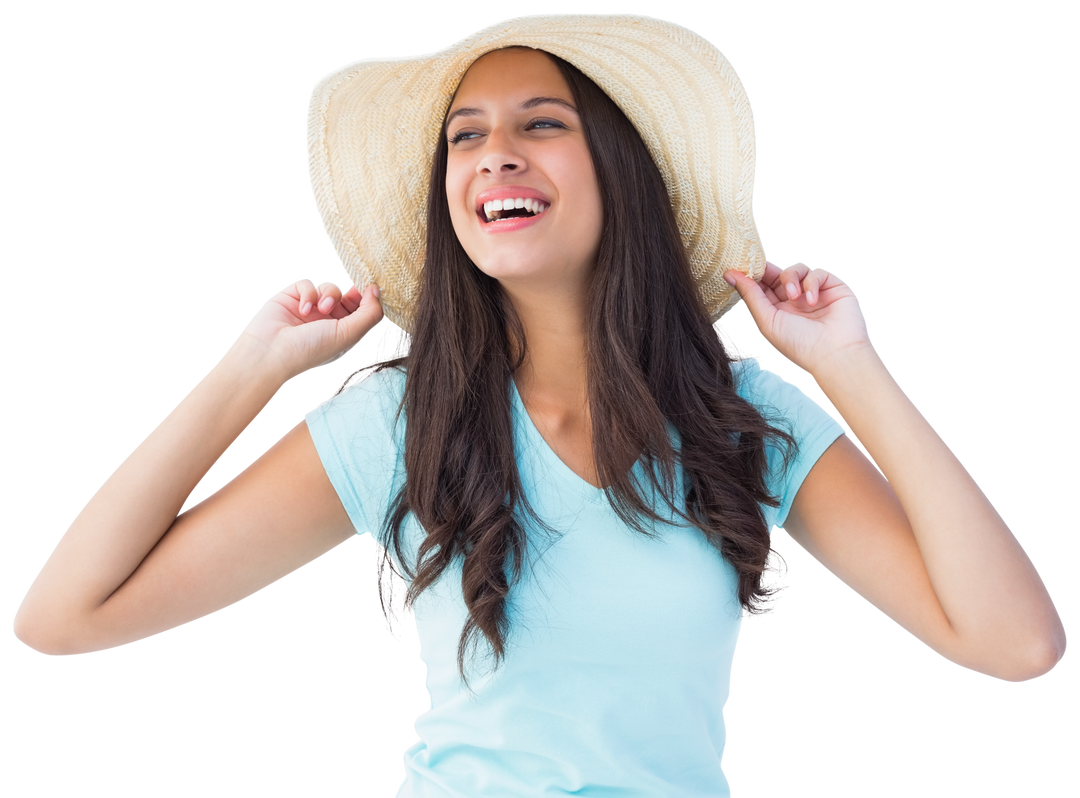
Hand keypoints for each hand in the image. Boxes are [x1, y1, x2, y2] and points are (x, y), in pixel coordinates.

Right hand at [232, 276, 384, 385]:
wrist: (269, 352)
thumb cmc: (309, 350)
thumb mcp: (348, 335)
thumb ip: (369, 314)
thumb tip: (377, 291)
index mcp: (342, 334)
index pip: (361, 311)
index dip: (367, 300)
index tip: (369, 290)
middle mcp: (326, 321)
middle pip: (347, 296)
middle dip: (349, 295)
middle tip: (349, 295)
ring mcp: (309, 308)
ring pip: (329, 286)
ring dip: (329, 294)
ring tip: (321, 309)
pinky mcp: (291, 296)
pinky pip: (307, 282)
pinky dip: (308, 292)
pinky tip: (303, 308)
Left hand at [723, 260, 875, 378]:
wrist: (835, 355)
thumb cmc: (799, 345)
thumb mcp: (766, 321)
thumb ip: (750, 295)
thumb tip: (729, 273)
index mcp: (775, 310)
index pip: (760, 286)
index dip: (751, 275)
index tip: (739, 267)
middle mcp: (794, 300)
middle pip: (776, 273)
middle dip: (768, 271)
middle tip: (762, 271)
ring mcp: (813, 292)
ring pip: (796, 268)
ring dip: (790, 278)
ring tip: (794, 297)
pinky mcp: (833, 286)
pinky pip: (817, 271)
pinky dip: (812, 282)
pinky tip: (812, 300)